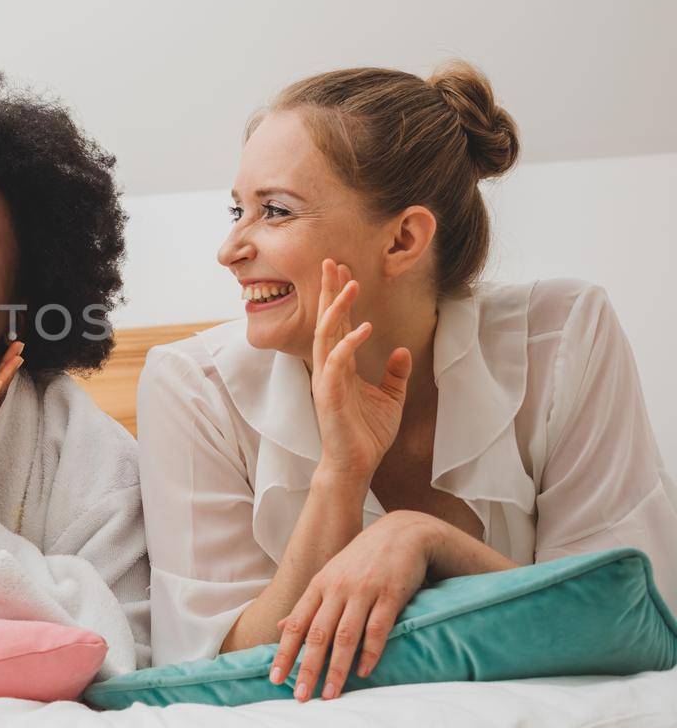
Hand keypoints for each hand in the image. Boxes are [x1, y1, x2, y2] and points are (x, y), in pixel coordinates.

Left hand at [269, 511, 437, 701]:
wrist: (402, 533)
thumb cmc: (362, 559)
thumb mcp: (330, 576)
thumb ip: (309, 603)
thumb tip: (283, 626)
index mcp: (319, 585)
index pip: (296, 623)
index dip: (284, 652)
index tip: (275, 678)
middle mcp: (337, 589)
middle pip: (317, 634)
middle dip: (307, 667)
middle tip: (300, 696)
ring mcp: (363, 591)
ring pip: (345, 635)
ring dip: (336, 668)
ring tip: (329, 694)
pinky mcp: (390, 595)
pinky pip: (378, 628)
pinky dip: (370, 652)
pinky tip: (363, 672)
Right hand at [310, 259, 411, 482]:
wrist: (356, 465)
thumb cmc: (367, 434)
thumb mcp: (390, 399)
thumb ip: (394, 374)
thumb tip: (401, 350)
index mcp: (341, 366)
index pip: (338, 324)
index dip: (340, 298)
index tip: (344, 271)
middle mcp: (329, 368)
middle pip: (326, 321)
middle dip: (329, 292)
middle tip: (332, 262)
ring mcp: (327, 380)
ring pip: (326, 335)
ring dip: (338, 309)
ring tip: (350, 285)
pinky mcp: (329, 395)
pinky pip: (337, 362)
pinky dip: (349, 343)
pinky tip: (364, 327)